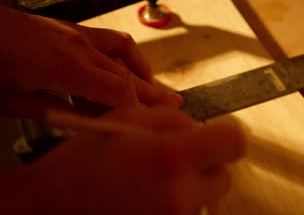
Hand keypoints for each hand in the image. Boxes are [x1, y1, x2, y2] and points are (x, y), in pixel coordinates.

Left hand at [0, 6, 181, 118]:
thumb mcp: (15, 101)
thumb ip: (56, 112)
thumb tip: (84, 124)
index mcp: (67, 69)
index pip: (120, 91)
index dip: (136, 110)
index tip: (145, 125)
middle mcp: (81, 49)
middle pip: (128, 75)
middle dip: (153, 93)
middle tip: (176, 103)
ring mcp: (79, 35)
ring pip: (125, 55)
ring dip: (143, 73)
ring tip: (158, 89)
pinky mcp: (73, 29)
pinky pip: (112, 40)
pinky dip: (128, 55)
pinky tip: (131, 65)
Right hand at [0, 106, 245, 213]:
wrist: (49, 209)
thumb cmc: (84, 160)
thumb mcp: (127, 119)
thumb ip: (173, 119)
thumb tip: (200, 129)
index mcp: (173, 157)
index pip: (234, 143)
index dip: (225, 136)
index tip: (212, 137)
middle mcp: (180, 195)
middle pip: (223, 177)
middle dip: (206, 165)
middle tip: (175, 160)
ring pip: (204, 199)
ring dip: (189, 187)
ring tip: (152, 181)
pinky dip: (175, 205)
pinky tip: (146, 198)